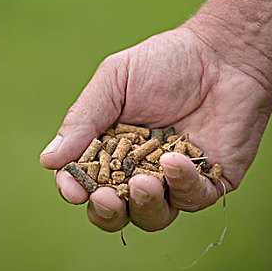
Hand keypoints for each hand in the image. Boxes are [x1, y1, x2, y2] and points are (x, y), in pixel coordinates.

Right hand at [39, 25, 271, 231]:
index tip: (74, 190)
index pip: (83, 180)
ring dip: (144, 205)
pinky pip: (192, 200)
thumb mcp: (113, 82)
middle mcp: (138, 169)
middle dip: (107, 212)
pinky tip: (175, 161)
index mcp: (109, 148)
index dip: (75, 189)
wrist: (223, 54)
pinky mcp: (209, 181)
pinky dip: (182, 186)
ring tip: (144, 181)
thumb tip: (48, 160)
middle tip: (106, 198)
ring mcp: (173, 180)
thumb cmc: (163, 63)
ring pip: (152, 216)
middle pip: (115, 211)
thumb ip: (82, 120)